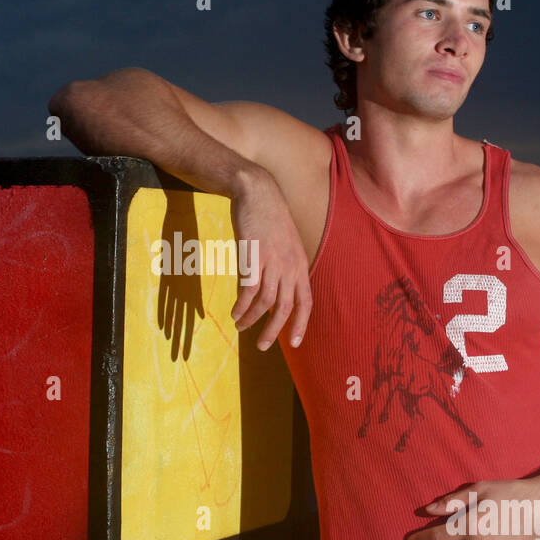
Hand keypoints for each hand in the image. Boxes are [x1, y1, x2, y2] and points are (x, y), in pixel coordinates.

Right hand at [228, 170, 310, 350]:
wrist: (258, 193)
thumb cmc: (269, 219)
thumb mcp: (284, 245)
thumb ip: (283, 269)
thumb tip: (272, 292)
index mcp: (300, 265)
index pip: (306, 302)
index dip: (301, 324)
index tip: (294, 343)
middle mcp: (290, 267)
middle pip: (285, 308)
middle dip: (273, 331)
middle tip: (261, 346)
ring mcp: (273, 263)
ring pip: (265, 303)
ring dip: (252, 320)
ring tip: (241, 328)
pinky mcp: (254, 258)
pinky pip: (248, 292)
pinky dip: (241, 306)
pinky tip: (234, 313)